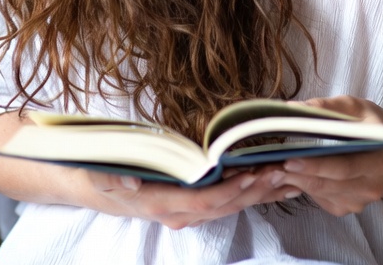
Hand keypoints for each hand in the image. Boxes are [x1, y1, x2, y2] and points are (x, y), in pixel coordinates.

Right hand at [85, 165, 296, 229]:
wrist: (98, 190)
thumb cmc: (101, 176)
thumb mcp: (99, 175)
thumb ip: (112, 178)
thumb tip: (132, 182)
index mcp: (162, 203)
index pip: (205, 201)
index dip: (230, 190)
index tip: (252, 173)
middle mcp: (178, 212)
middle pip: (224, 206)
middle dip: (254, 190)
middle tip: (281, 170)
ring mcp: (186, 211)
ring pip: (228, 205)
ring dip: (256, 192)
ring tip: (284, 176)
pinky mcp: (191, 204)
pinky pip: (224, 201)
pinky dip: (247, 192)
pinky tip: (268, 183)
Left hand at [269, 96, 382, 216]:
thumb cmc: (369, 125)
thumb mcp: (355, 107)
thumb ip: (326, 107)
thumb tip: (292, 108)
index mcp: (378, 160)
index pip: (343, 167)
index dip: (315, 165)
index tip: (289, 159)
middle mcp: (371, 186)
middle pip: (328, 184)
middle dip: (297, 175)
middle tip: (269, 165)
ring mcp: (359, 201)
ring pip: (320, 192)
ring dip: (294, 181)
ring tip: (269, 167)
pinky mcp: (346, 207)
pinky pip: (319, 198)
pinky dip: (301, 186)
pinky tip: (286, 173)